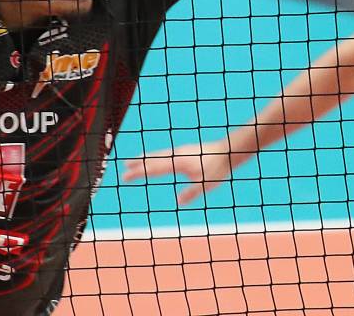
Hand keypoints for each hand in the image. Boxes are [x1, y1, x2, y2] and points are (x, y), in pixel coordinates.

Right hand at [120, 140, 237, 204]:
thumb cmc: (218, 168)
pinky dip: (155, 156)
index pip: (154, 168)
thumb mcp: (206, 184)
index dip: (139, 172)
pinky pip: (165, 154)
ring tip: (134, 160)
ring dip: (146, 158)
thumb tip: (178, 202)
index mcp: (179, 162)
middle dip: (138, 164)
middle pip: (153, 159)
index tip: (126, 176)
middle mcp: (177, 155)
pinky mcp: (186, 151)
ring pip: (158, 155)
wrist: (229, 151)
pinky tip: (155, 159)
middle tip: (124, 168)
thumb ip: (192, 193)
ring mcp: (181, 151)